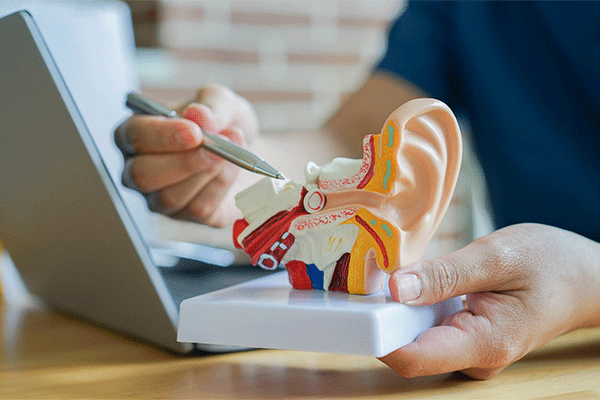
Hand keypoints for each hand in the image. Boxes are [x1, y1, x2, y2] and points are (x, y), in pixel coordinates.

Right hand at [114, 86, 258, 226]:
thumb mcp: (222, 102)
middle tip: (216, 149)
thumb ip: (211, 105)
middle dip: (183, 163)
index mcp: (138, 133)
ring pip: (169, 197)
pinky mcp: (186, 216)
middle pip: (142, 175)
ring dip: (206, 174)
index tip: (194, 132)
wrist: (250, 150)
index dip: (162, 135)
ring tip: (231, 155)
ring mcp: (159, 197)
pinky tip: (232, 171)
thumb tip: (198, 115)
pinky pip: (197, 210)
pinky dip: (220, 188)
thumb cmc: (224, 124)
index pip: (133, 136)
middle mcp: (140, 169)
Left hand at [380, 223, 599, 378]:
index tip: (354, 304)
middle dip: (379, 317)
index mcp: (483, 343)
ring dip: (393, 310)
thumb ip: (444, 275)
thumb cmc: (550, 263)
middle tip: (359, 278)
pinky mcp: (464, 334)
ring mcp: (467, 347)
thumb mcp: (496, 257)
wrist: (584, 276)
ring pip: (414, 336)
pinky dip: (410, 305)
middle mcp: (471, 356)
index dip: (377, 335)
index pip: (412, 358)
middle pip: (407, 348)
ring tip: (380, 273)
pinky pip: (426, 326)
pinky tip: (404, 281)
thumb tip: (394, 288)